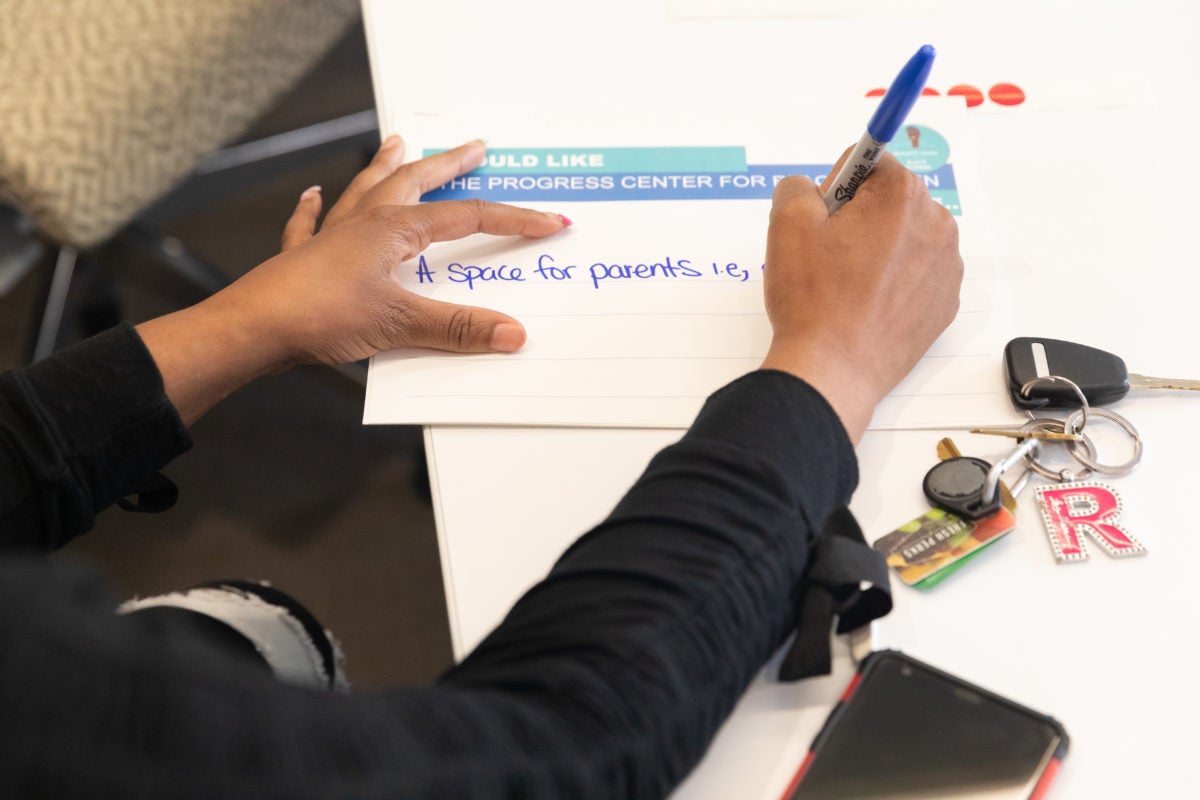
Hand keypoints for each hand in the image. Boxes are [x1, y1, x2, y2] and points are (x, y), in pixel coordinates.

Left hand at [227, 135, 569, 365]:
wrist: (253, 328)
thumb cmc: (317, 315)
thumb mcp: (399, 324)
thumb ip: (457, 327)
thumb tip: (509, 332)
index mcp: (394, 228)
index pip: (468, 217)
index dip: (513, 219)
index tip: (548, 223)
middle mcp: (365, 222)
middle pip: (415, 181)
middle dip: (449, 163)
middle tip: (474, 147)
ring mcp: (332, 237)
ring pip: (366, 189)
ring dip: (386, 165)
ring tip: (397, 142)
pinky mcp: (304, 259)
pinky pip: (310, 222)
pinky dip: (313, 207)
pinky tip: (312, 195)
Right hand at [760, 152, 962, 443]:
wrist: (833, 370)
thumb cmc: (813, 299)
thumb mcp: (786, 223)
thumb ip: (797, 185)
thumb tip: (811, 189)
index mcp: (901, 195)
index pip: (868, 163)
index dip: (837, 189)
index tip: (825, 221)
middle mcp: (936, 224)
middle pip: (891, 201)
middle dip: (861, 218)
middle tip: (831, 257)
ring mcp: (946, 267)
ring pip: (906, 238)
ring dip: (879, 251)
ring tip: (848, 286)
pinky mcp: (945, 303)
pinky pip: (917, 275)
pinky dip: (894, 283)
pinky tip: (867, 305)